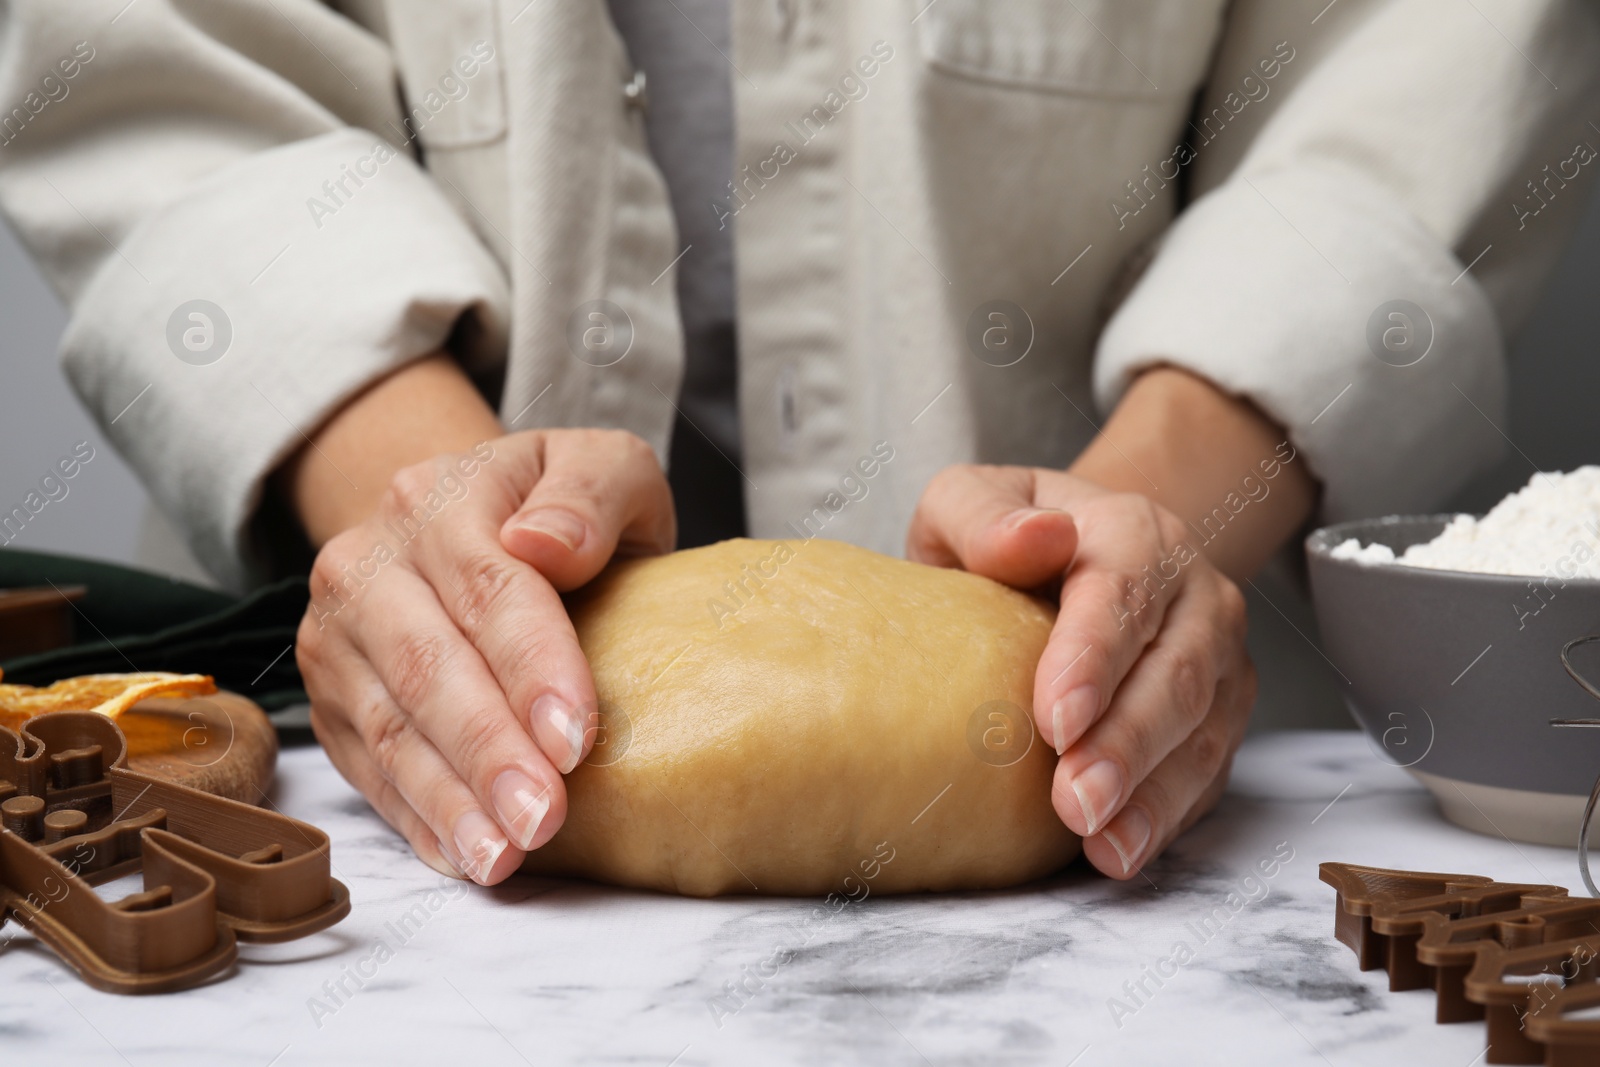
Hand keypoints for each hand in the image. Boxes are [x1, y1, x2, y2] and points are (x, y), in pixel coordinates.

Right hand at [296, 428, 674, 883]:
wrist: (469, 517)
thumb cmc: (557, 507)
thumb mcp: (603, 467)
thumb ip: (590, 494)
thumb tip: (550, 545)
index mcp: (444, 496)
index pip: (490, 587)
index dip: (532, 666)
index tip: (575, 738)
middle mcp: (372, 560)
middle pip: (429, 665)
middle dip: (489, 751)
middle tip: (542, 818)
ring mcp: (337, 632)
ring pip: (390, 725)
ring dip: (448, 801)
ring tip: (502, 857)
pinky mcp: (329, 695)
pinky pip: (367, 765)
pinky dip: (416, 817)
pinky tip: (461, 854)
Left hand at [908, 465, 1256, 879]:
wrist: (1078, 557)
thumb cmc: (1011, 539)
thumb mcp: (971, 501)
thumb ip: (984, 517)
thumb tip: (1032, 537)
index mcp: (1133, 532)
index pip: (1124, 592)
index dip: (1094, 657)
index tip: (1055, 719)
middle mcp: (1193, 594)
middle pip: (1175, 673)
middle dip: (1126, 744)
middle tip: (1075, 800)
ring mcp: (1218, 659)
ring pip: (1202, 731)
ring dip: (1152, 793)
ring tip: (1100, 840)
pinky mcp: (1220, 717)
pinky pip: (1206, 773)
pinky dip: (1166, 817)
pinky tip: (1121, 850)